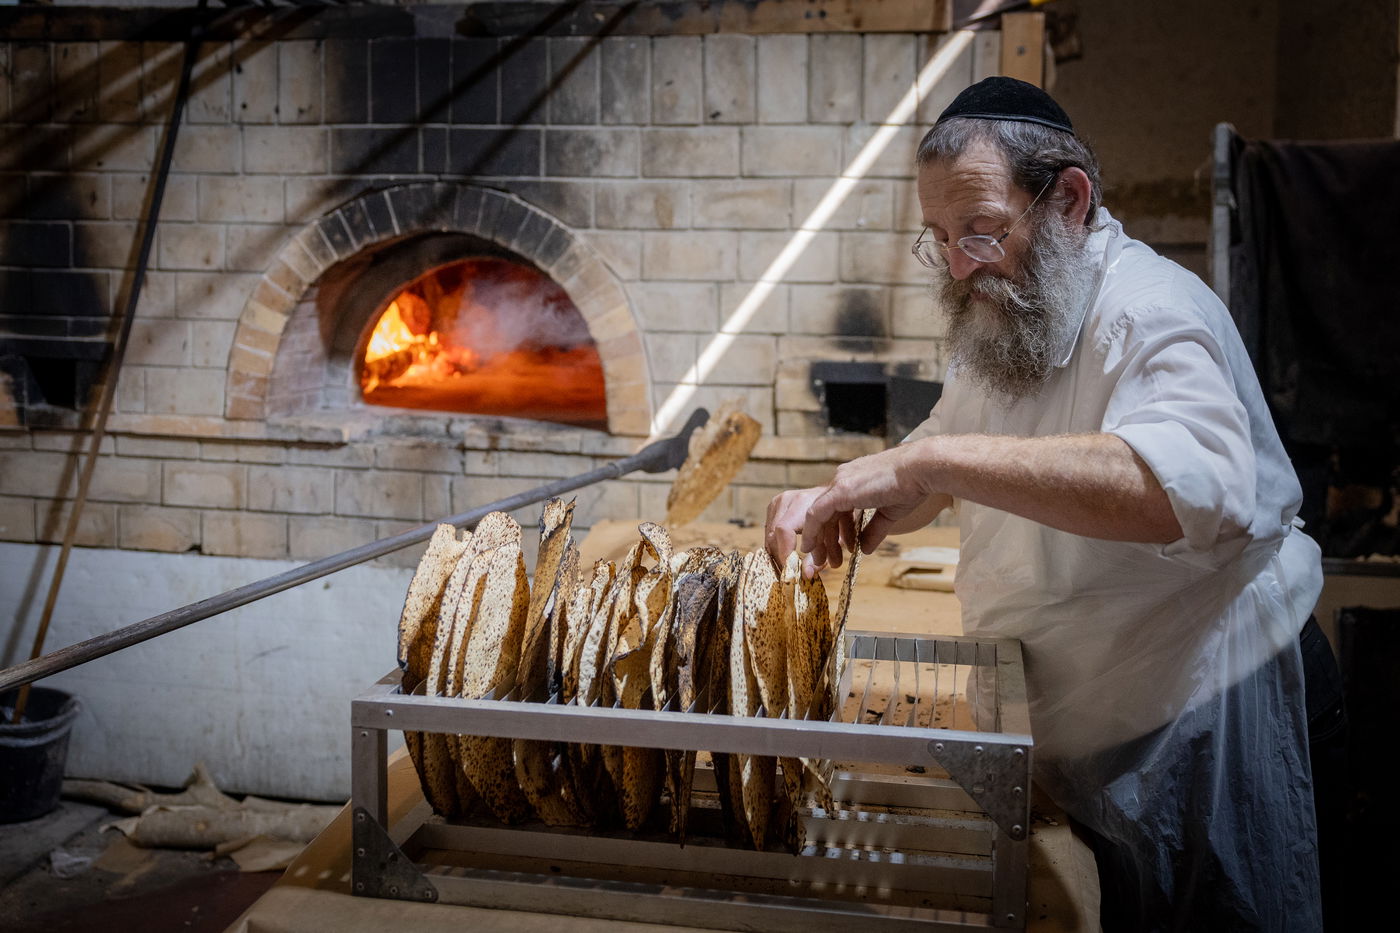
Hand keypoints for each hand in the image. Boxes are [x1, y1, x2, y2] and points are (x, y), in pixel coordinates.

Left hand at [765, 442, 938, 576]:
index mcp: (854, 480)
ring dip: (818, 540)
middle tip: (827, 561)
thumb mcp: (889, 513)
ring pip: (817, 515)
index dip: (839, 530)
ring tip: (822, 562)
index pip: (838, 507)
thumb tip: (865, 550)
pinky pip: (816, 514)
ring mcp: (840, 483)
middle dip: (825, 539)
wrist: (920, 469)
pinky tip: (809, 547)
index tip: (844, 548)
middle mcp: (843, 479)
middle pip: (825, 513)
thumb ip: (874, 530)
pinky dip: (811, 531)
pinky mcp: (840, 490)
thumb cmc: (911, 486)